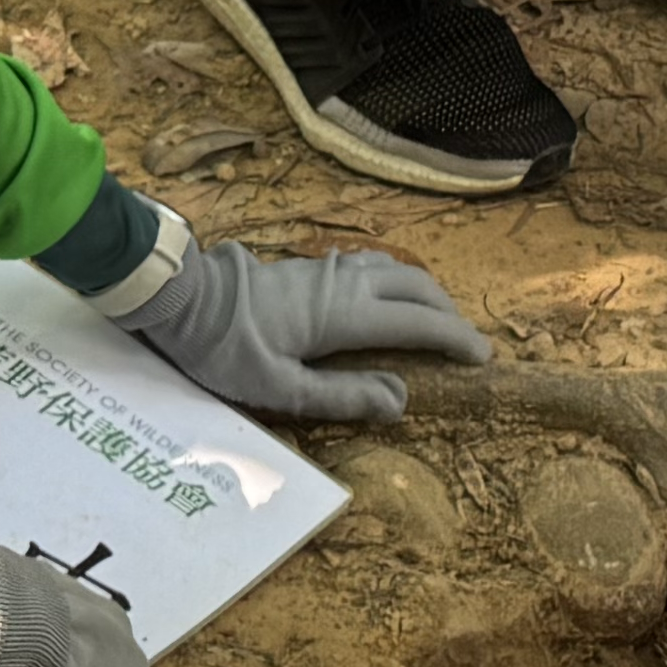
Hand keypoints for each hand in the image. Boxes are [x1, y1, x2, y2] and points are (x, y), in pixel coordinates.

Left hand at [115, 236, 482, 422]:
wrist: (182, 299)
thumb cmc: (225, 350)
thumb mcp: (279, 388)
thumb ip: (342, 396)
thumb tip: (401, 401)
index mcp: (344, 316)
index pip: (419, 322)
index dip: (456, 339)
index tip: (484, 358)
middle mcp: (346, 285)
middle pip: (417, 287)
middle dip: (448, 313)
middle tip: (464, 345)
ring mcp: (329, 270)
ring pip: (397, 270)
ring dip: (425, 293)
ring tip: (434, 322)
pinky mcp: (312, 267)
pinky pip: (374, 266)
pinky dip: (399, 281)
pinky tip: (389, 296)